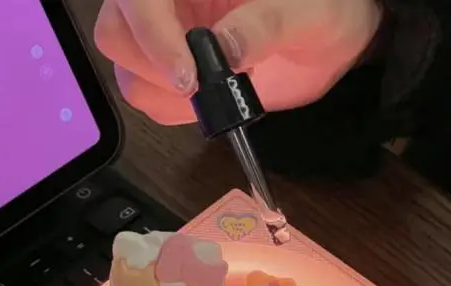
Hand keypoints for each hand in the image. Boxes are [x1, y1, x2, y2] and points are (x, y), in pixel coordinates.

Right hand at [94, 0, 383, 125]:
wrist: (334, 36)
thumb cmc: (325, 6)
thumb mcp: (307, 12)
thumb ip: (265, 24)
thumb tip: (225, 50)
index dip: (150, 32)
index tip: (189, 77)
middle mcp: (170, 3)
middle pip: (116, 30)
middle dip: (151, 66)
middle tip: (201, 88)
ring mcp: (167, 34)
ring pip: (125, 68)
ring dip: (162, 93)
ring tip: (215, 91)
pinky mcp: (173, 70)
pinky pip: (149, 97)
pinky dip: (173, 110)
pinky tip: (212, 100)